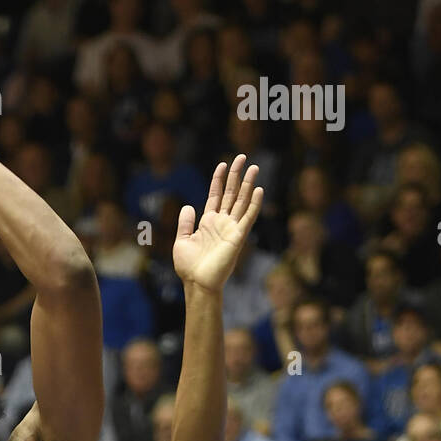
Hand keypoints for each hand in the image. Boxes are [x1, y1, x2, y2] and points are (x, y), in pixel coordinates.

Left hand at [172, 155, 263, 293]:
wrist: (197, 283)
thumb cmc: (189, 267)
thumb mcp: (181, 241)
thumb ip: (185, 223)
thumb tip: (188, 205)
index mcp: (208, 222)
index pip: (216, 195)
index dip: (219, 179)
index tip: (222, 164)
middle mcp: (221, 223)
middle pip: (231, 193)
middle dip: (236, 175)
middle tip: (242, 157)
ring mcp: (231, 228)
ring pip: (241, 201)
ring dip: (248, 184)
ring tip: (254, 167)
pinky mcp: (238, 237)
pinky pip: (248, 217)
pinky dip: (253, 204)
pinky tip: (258, 190)